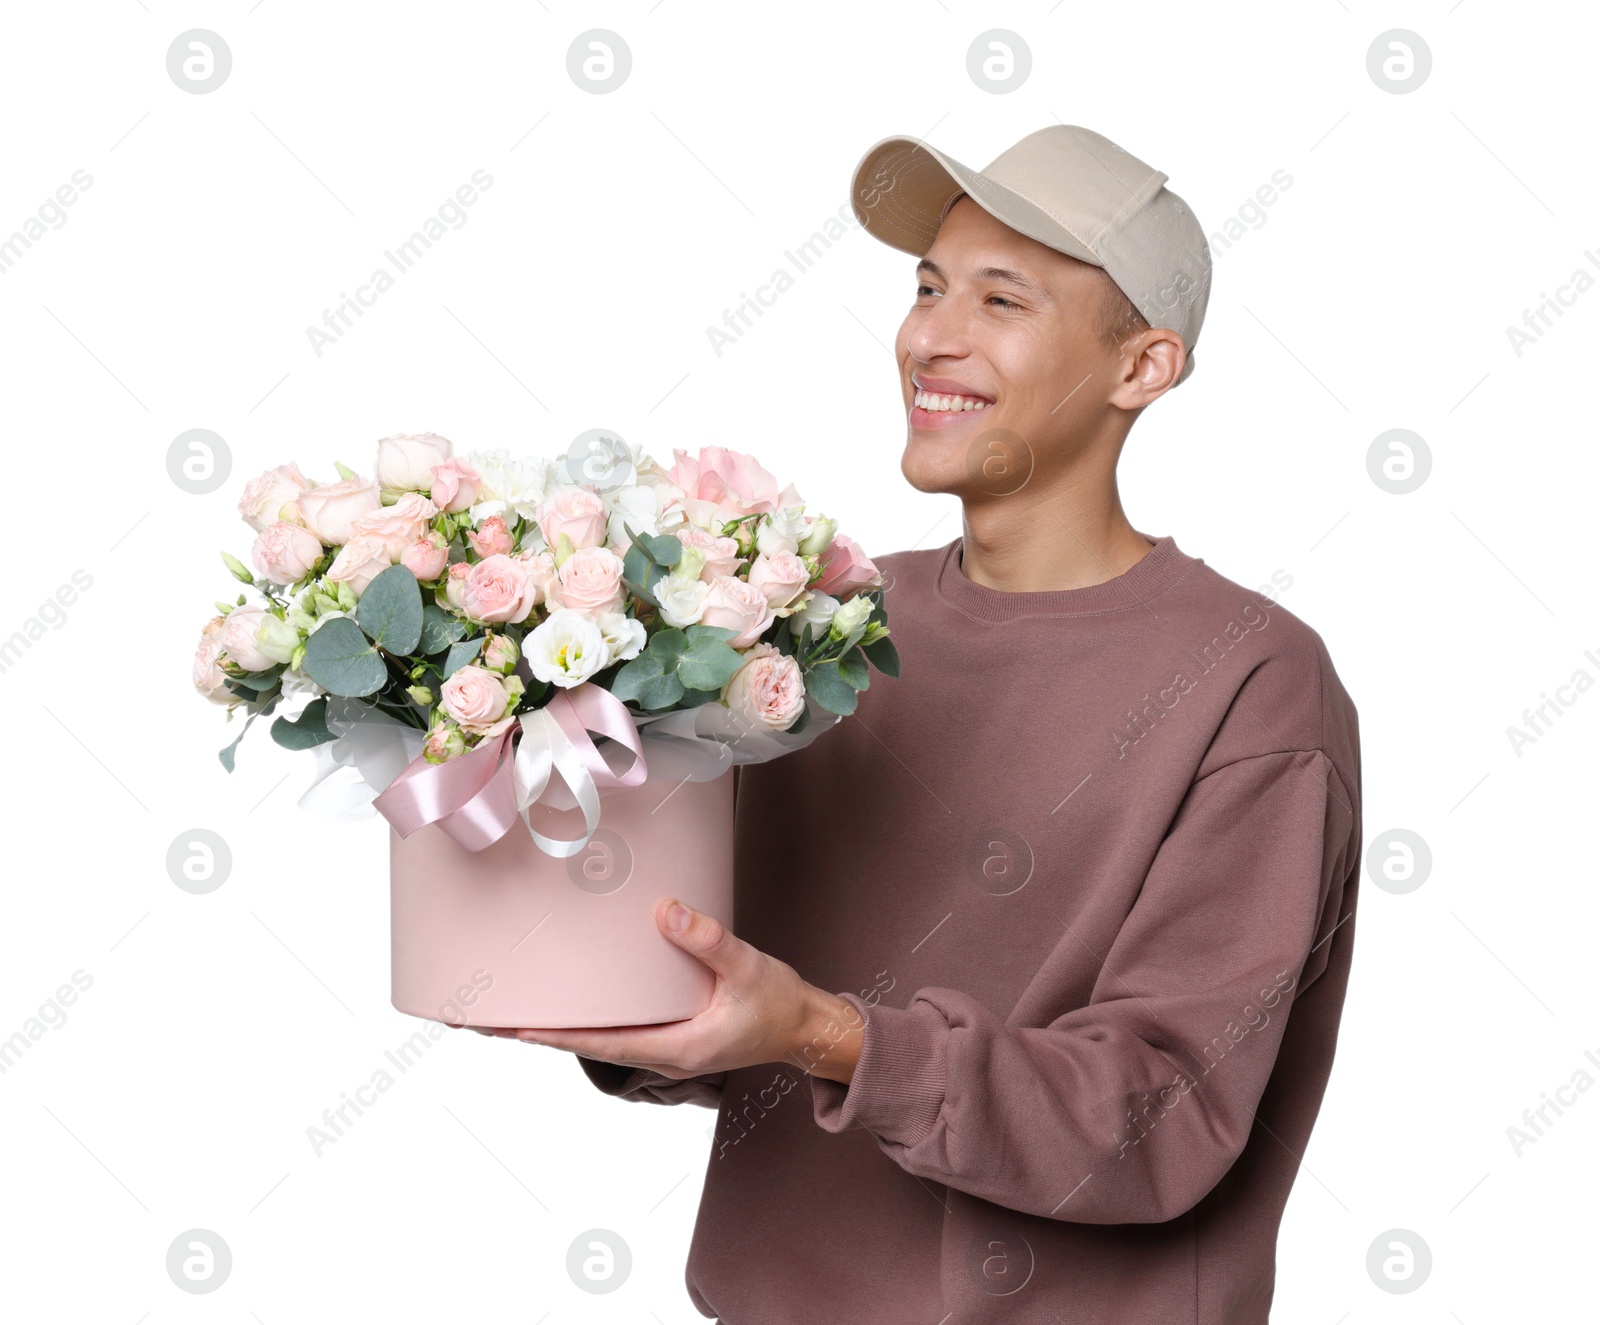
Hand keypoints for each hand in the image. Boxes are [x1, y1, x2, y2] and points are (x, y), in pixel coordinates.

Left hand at [463, 898, 862, 1083]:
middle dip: (541, 1030)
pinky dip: (592, 1015)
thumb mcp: (748, 969)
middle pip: (588, 1043)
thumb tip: (665, 911)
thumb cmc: (780, 1006)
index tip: (513, 1027)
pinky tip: (578, 997)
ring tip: (519, 1006)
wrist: (807, 1028)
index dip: (556, 1035)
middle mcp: (663, 1051)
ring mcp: (666, 1043)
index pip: (602, 1043)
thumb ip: (708, 941)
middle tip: (492, 1016)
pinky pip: (622, 1024)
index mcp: (676, 1047)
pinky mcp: (673, 1030)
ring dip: (563, 1023)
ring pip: (602, 1035)